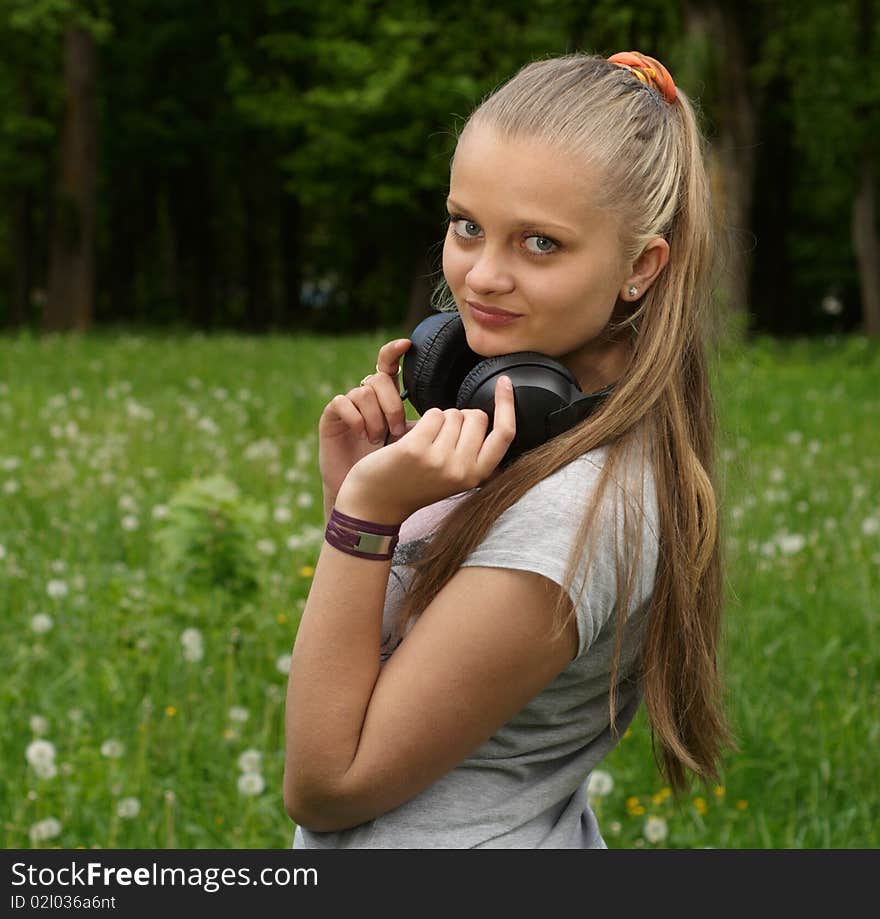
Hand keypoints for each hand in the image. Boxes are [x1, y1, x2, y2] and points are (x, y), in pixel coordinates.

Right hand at [318, 338, 414, 499]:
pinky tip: (363, 436)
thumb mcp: (417, 442)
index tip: (407, 343)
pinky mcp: (330, 417)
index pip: (389, 365)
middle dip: (392, 405)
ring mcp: (348, 406)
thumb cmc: (393, 469)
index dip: (394, 351)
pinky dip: (357, 419)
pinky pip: (342, 401)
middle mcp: (366, 398)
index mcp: (386, 398)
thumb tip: (458, 413)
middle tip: (397, 432)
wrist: (367, 494)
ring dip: (376, 417)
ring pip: (364, 390)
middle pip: (380, 378)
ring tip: (379, 441)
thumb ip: (430, 424)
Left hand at [335, 376, 515, 524]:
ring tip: (427, 442)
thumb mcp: (456, 475)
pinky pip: (433, 414)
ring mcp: (439, 460)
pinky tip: (415, 439)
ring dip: (440, 419)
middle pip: (477, 416)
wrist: (378, 502)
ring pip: (453, 413)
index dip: (508, 405)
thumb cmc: (418, 482)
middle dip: (462, 417)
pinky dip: (424, 421)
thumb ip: (474, 452)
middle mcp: (462, 470)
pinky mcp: (416, 449)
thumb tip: (486, 413)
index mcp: (477, 476)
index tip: (505, 382)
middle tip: (443, 438)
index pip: (505, 434)